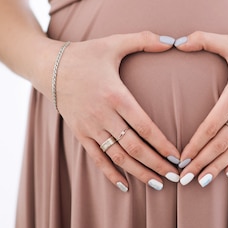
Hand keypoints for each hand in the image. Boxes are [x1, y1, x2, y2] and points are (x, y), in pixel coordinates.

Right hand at [54, 31, 180, 191]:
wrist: (48, 66)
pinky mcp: (80, 133)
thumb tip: (174, 41)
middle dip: (157, 164)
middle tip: (176, 177)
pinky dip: (110, 174)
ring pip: (118, 157)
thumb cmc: (86, 54)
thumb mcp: (114, 42)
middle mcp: (103, 116)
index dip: (163, 145)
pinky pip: (97, 158)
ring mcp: (90, 127)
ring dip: (139, 172)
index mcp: (116, 95)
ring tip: (158, 184)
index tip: (179, 157)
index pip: (145, 127)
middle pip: (134, 147)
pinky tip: (124, 187)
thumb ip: (144, 40)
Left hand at [174, 31, 227, 186]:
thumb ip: (203, 39)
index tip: (181, 159)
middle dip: (201, 163)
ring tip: (201, 181)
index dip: (195, 145)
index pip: (212, 126)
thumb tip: (175, 42)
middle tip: (184, 179)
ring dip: (218, 167)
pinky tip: (226, 173)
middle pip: (222, 143)